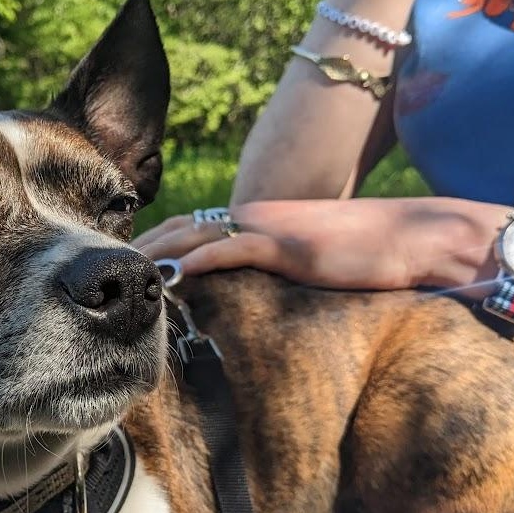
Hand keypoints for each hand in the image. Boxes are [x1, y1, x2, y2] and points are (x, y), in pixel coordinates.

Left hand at [134, 198, 499, 293]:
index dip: (154, 244)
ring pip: (196, 236)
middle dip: (141, 246)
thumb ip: (268, 269)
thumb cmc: (360, 254)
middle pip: (181, 229)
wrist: (409, 236)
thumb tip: (242, 293)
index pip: (190, 231)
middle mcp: (252, 218)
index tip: (123, 265)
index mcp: (253, 223)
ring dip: (156, 252)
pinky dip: (199, 261)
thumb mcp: (303, 261)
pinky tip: (172, 275)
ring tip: (121, 272)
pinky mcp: (286, 244)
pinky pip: (233, 250)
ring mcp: (266, 228)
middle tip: (104, 269)